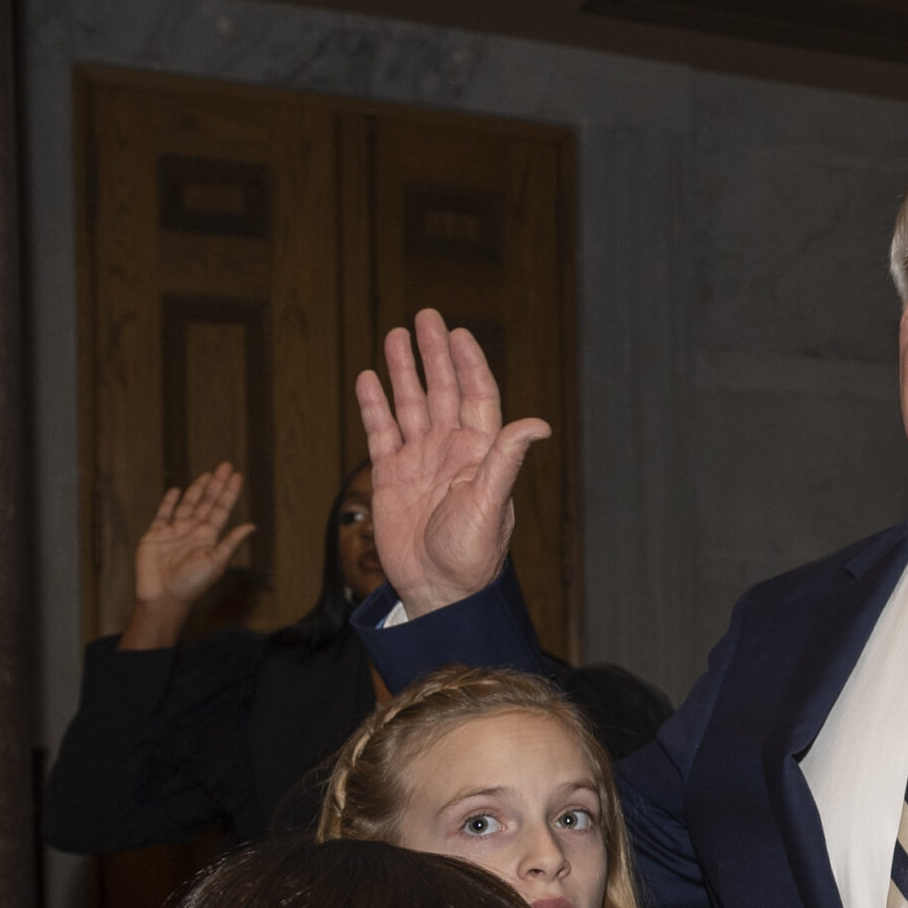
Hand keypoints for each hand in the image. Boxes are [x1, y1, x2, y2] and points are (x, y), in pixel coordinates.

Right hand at [122, 465, 253, 649]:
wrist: (162, 596)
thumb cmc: (191, 584)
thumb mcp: (215, 563)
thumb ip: (231, 543)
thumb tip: (252, 526)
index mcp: (209, 538)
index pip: (222, 510)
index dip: (229, 493)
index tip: (236, 476)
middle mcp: (193, 532)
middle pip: (207, 503)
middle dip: (216, 485)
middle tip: (225, 465)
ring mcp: (174, 532)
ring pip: (187, 505)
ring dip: (197, 490)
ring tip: (207, 475)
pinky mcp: (155, 535)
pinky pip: (163, 514)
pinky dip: (169, 502)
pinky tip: (176, 490)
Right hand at [354, 309, 550, 616]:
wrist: (438, 591)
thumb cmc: (472, 556)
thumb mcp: (491, 504)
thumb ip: (506, 460)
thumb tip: (538, 424)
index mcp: (481, 453)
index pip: (476, 396)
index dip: (469, 364)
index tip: (459, 334)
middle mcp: (451, 450)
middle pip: (442, 390)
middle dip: (434, 354)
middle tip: (426, 317)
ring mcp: (420, 461)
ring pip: (410, 404)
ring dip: (403, 370)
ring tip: (395, 335)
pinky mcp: (391, 477)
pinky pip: (381, 432)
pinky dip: (374, 405)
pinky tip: (368, 379)